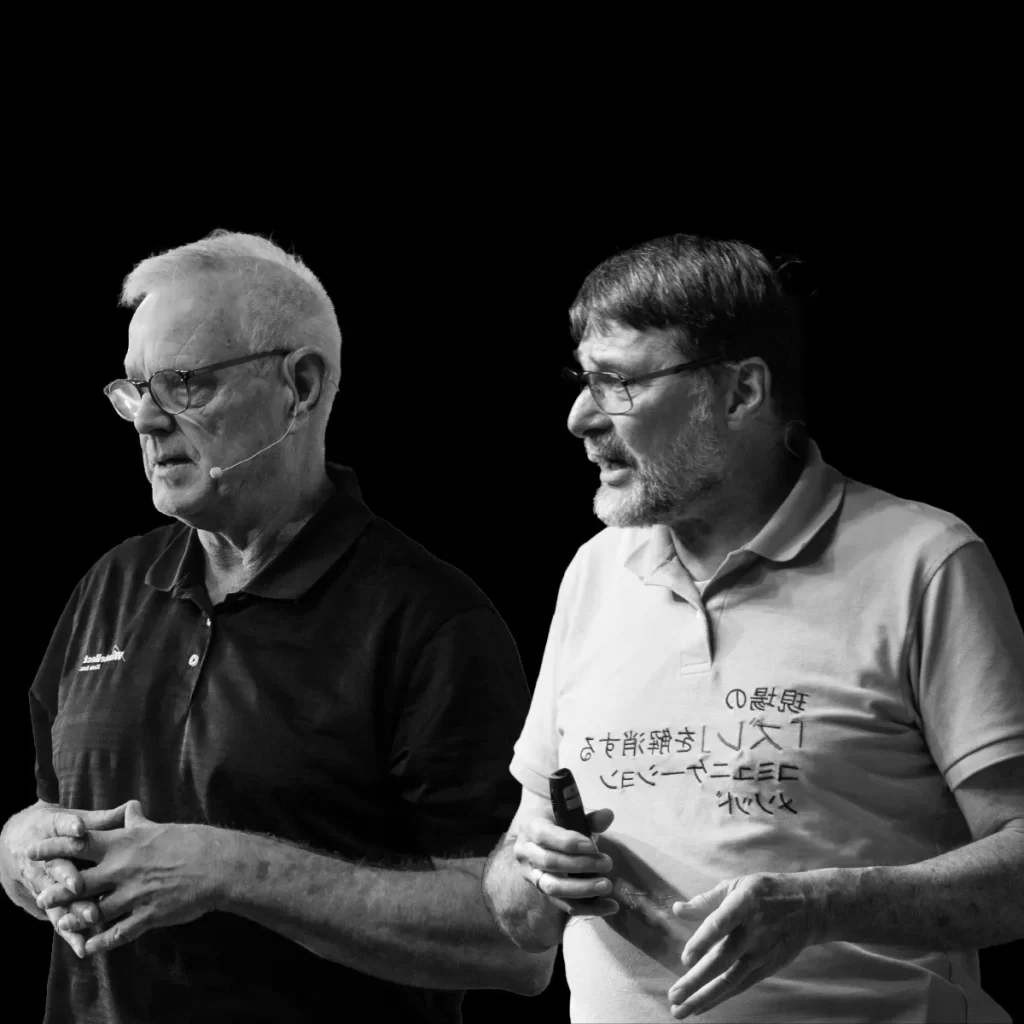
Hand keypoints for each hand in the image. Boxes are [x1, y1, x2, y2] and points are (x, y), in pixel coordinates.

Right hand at [5, 802, 131, 957]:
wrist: (18, 846)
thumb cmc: (58, 830)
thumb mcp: (74, 818)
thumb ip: (102, 819)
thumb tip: (132, 807)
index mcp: (51, 831)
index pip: (59, 825)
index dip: (69, 826)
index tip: (79, 828)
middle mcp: (44, 858)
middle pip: (56, 866)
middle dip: (67, 875)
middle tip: (79, 884)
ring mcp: (42, 883)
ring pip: (56, 898)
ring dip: (71, 907)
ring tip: (89, 916)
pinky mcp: (46, 904)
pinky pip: (59, 918)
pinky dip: (70, 933)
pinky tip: (83, 946)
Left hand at [31, 801, 222, 956]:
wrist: (218, 865)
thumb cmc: (191, 841)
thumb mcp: (160, 827)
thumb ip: (137, 822)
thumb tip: (129, 808)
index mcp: (125, 843)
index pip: (81, 843)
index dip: (54, 847)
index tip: (33, 850)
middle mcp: (124, 869)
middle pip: (79, 882)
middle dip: (57, 891)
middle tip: (41, 896)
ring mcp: (134, 894)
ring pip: (94, 911)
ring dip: (75, 919)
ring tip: (62, 924)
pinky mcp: (147, 916)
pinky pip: (118, 933)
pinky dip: (101, 941)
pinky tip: (89, 946)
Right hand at [513, 808, 618, 917]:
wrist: (542, 835)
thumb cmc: (558, 821)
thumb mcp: (570, 814)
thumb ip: (590, 817)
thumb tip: (608, 815)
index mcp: (530, 826)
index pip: (545, 836)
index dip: (569, 843)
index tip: (593, 846)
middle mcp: (525, 852)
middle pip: (550, 863)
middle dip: (580, 865)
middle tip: (607, 863)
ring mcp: (531, 875)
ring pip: (553, 888)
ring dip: (582, 889)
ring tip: (607, 886)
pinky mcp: (543, 892)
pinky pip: (563, 904)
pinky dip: (588, 908)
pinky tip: (610, 906)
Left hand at [666, 871, 828, 1018]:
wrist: (810, 908)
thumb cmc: (765, 892)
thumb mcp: (737, 885)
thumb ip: (706, 900)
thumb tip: (677, 909)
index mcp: (743, 904)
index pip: (720, 924)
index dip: (703, 941)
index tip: (685, 959)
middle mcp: (753, 932)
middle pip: (722, 960)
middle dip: (697, 981)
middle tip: (674, 995)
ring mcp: (761, 953)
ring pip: (730, 980)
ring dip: (704, 997)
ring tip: (680, 1010)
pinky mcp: (767, 968)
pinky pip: (740, 986)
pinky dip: (720, 998)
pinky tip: (701, 1006)